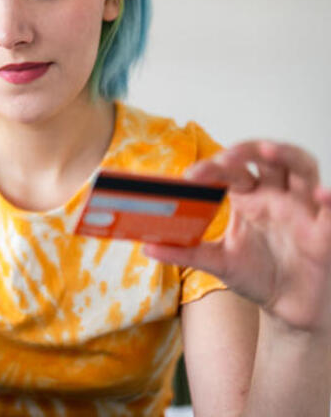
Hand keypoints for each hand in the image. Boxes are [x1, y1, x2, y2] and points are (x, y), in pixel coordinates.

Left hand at [144, 140, 330, 333]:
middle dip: (246, 150)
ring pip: (303, 167)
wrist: (288, 308)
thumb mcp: (217, 263)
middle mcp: (277, 195)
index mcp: (250, 196)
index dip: (213, 167)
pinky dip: (330, 200)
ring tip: (268, 151)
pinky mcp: (325, 232)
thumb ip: (185, 253)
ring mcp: (303, 209)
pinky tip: (320, 194)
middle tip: (224, 159)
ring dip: (287, 155)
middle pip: (267, 157)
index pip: (232, 170)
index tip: (190, 176)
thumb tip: (146, 247)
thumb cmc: (257, 275)